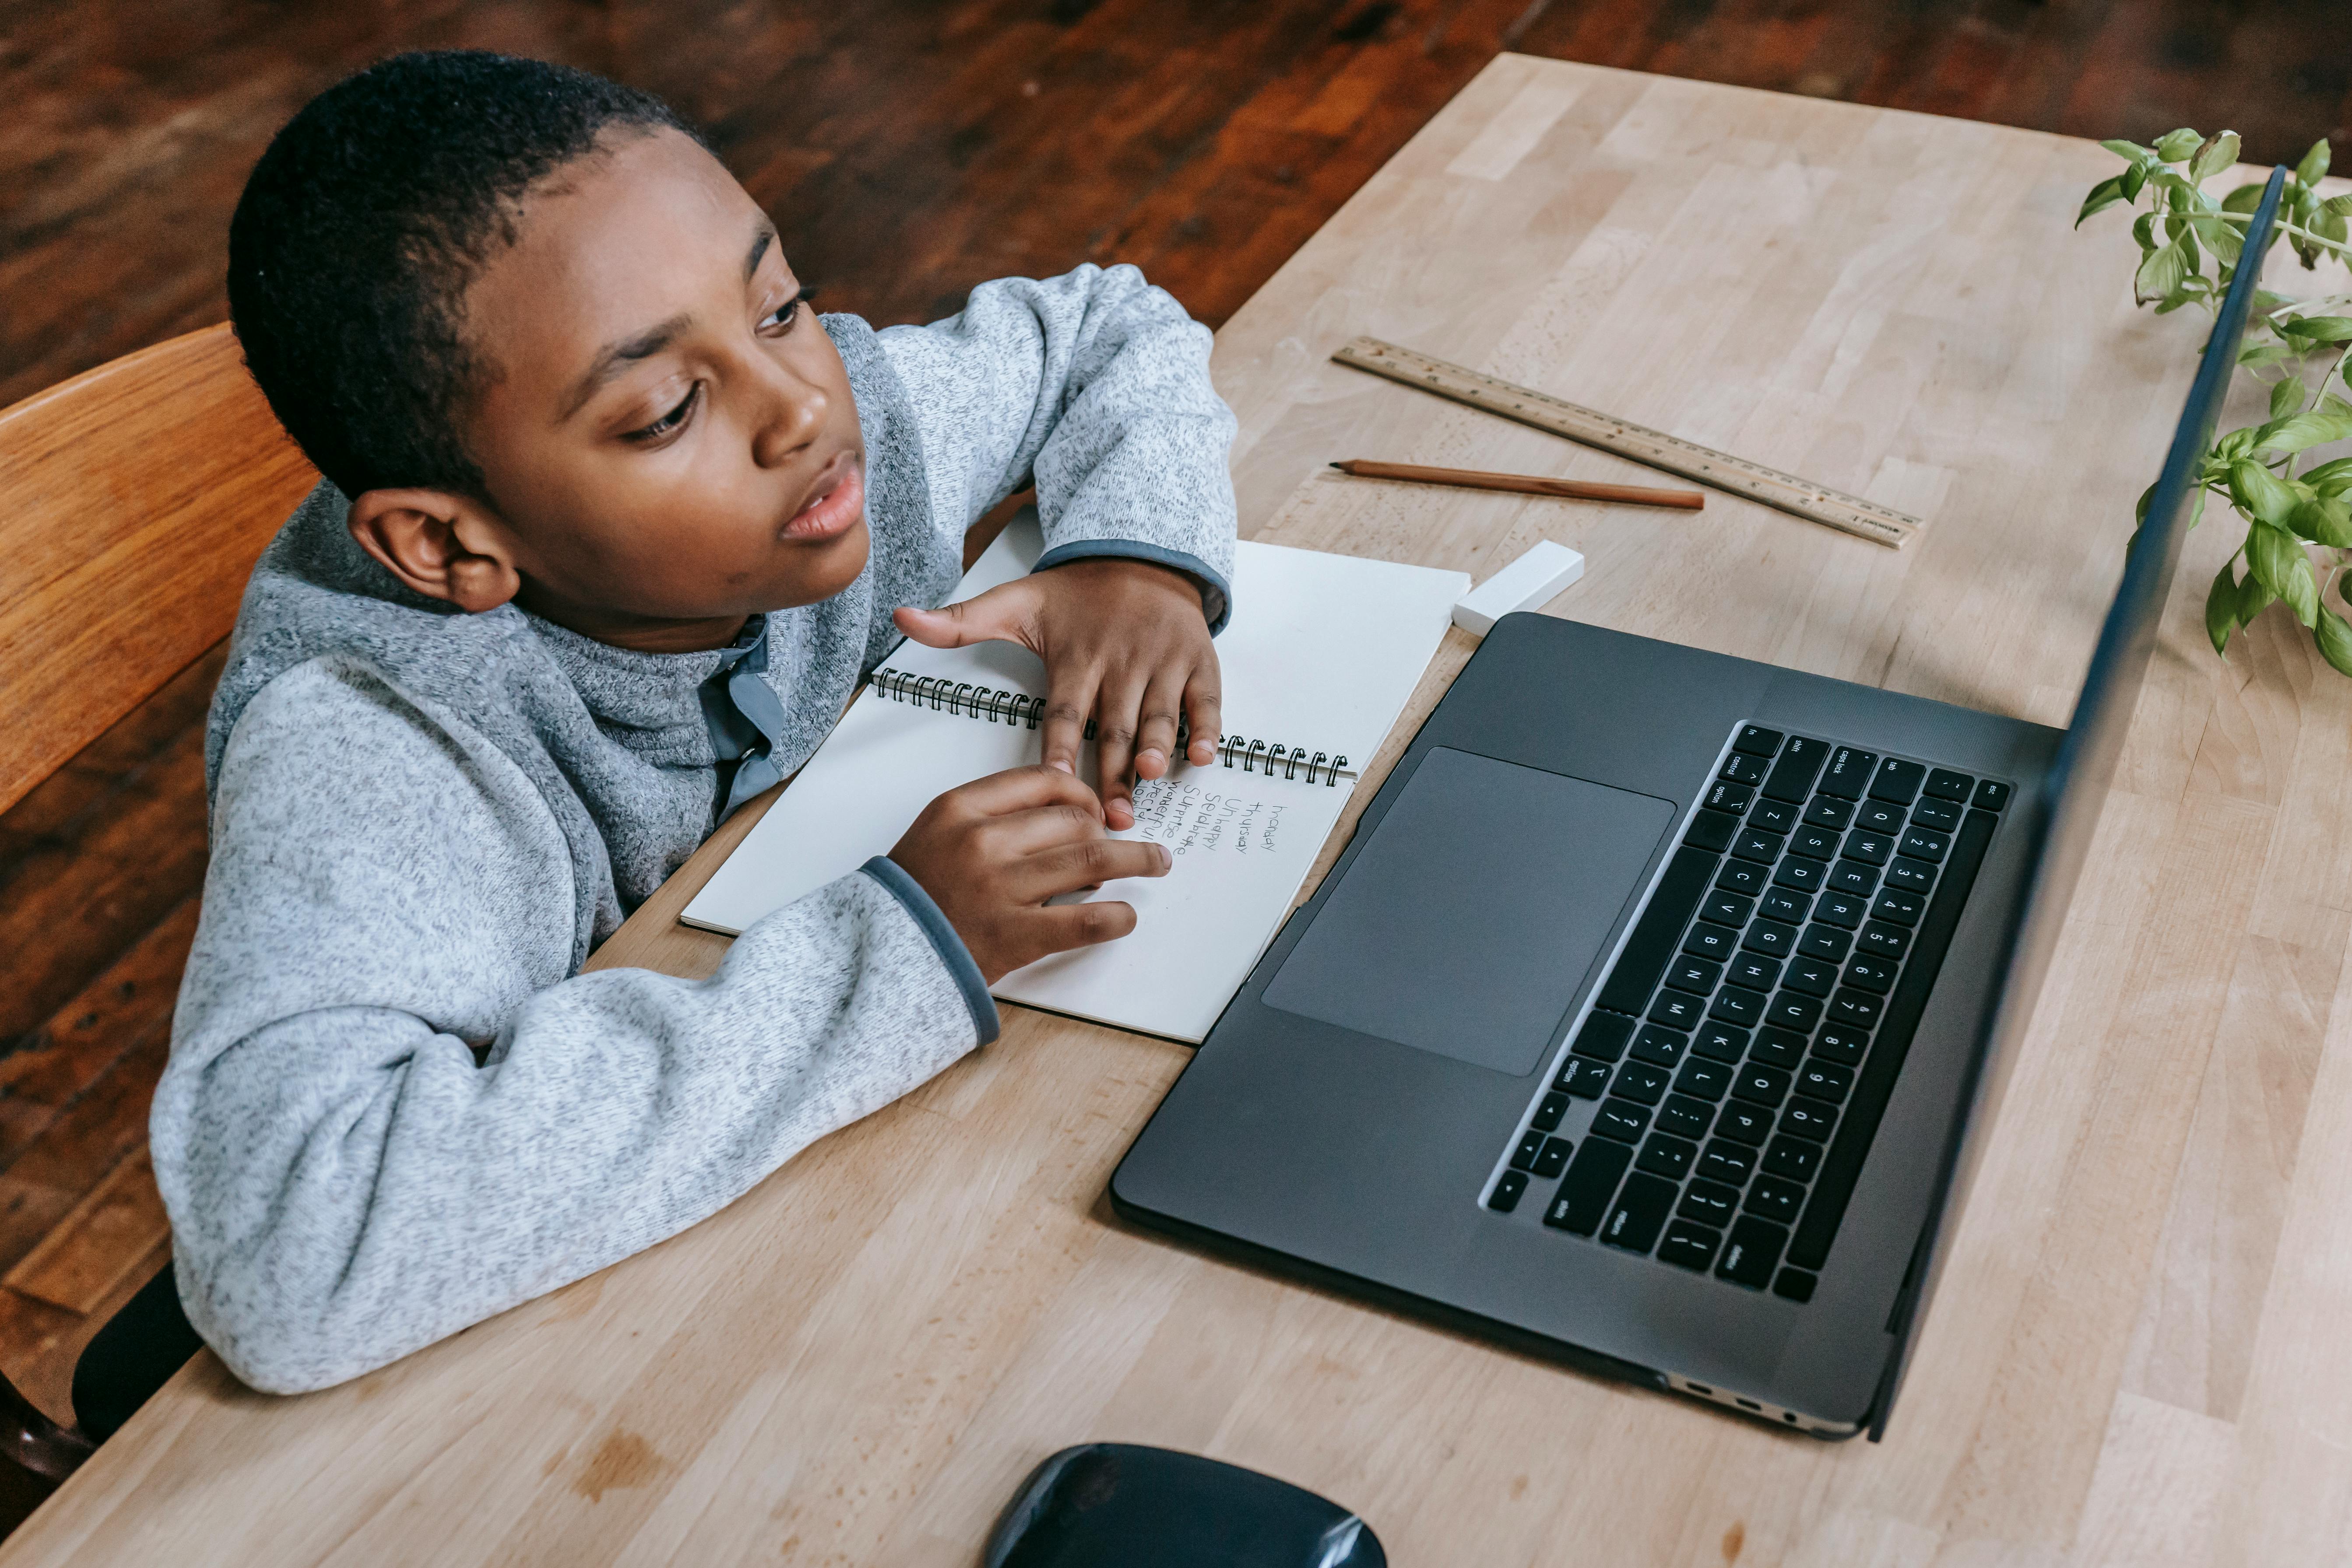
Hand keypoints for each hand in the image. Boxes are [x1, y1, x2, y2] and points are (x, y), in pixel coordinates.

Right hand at [888, 765, 1170, 982]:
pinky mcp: (1015, 936)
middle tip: (1117, 847)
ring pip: (1090, 859)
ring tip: (1155, 862)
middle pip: (1072, 819)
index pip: (1042, 781)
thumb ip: (993, 813)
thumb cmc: (917, 894)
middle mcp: (981, 842)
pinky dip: (1116, 917)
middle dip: (1105, 831)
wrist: (882, 953)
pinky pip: (1084, 921)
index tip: (1095, 808)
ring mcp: (999, 889)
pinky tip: (1126, 916)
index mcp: (960, 809)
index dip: (1081, 792)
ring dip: (1134, 859)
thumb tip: (1066, 812)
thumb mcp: (940, 832)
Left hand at [894, 556, 1220, 829]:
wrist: (1138, 555)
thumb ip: (960, 622)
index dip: (1059, 749)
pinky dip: (1206, 726)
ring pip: (1159, 713)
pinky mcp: (1196, 660)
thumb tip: (901, 618)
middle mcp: (1120, 661)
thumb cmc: (1075, 595)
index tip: (1053, 783)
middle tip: (1110, 814)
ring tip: (1151, 776)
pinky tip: (1204, 755)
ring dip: (1157, 745)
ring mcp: (1162, 661)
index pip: (1064, 711)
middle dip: (1113, 770)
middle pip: (1113, 725)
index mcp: (1076, 656)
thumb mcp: (1015, 602)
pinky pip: (1205, 698)